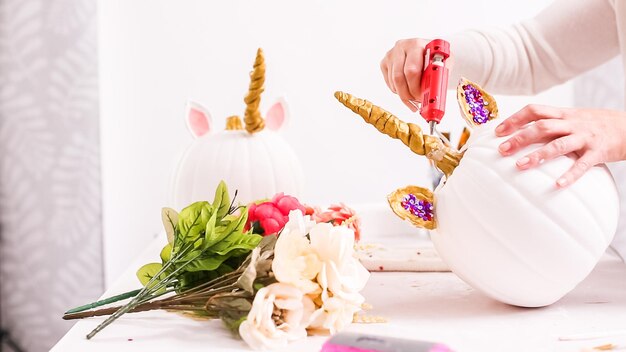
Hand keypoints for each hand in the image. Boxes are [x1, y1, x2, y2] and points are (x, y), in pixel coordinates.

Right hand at [381, 38, 453, 111]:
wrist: (430, 50)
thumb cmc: (436, 58)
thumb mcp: (444, 64)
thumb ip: (437, 76)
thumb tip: (431, 92)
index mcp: (416, 44)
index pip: (411, 70)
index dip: (416, 88)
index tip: (422, 97)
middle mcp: (401, 47)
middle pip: (398, 78)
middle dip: (408, 94)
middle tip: (417, 102)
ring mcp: (391, 55)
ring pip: (393, 83)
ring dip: (404, 94)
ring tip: (415, 96)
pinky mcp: (384, 63)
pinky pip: (389, 84)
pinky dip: (398, 91)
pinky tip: (407, 89)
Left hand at [495, 105, 625, 186]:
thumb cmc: (597, 125)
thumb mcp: (574, 118)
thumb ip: (552, 124)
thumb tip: (522, 133)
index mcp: (564, 114)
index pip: (535, 110)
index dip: (515, 119)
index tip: (497, 131)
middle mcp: (572, 123)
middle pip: (542, 126)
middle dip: (520, 138)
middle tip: (502, 150)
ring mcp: (585, 137)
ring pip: (558, 144)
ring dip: (538, 155)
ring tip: (520, 166)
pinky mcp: (599, 151)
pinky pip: (583, 164)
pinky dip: (570, 174)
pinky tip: (558, 185)